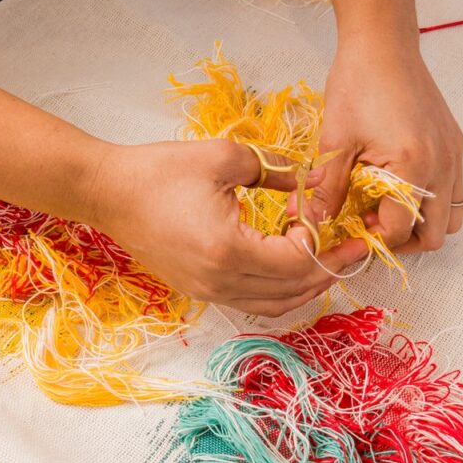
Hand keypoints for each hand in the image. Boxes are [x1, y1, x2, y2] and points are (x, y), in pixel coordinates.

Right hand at [86, 139, 367, 316]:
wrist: (108, 193)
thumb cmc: (159, 171)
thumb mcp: (225, 157)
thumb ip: (276, 170)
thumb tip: (313, 181)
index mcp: (227, 249)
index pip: (296, 260)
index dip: (322, 240)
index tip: (331, 215)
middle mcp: (219, 281)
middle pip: (292, 291)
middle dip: (328, 269)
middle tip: (354, 249)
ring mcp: (208, 292)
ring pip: (275, 305)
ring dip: (307, 285)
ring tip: (329, 260)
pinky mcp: (200, 291)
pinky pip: (253, 302)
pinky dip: (281, 290)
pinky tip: (292, 266)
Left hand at [310, 35, 462, 252]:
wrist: (383, 42)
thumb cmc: (358, 84)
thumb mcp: (335, 141)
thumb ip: (326, 189)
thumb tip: (310, 224)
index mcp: (414, 166)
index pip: (398, 229)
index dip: (371, 239)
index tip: (349, 229)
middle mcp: (443, 165)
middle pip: (434, 235)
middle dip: (400, 240)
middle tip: (369, 226)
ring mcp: (454, 156)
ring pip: (449, 217)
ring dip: (419, 224)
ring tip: (385, 209)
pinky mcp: (455, 145)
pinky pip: (453, 191)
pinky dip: (430, 202)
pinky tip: (399, 186)